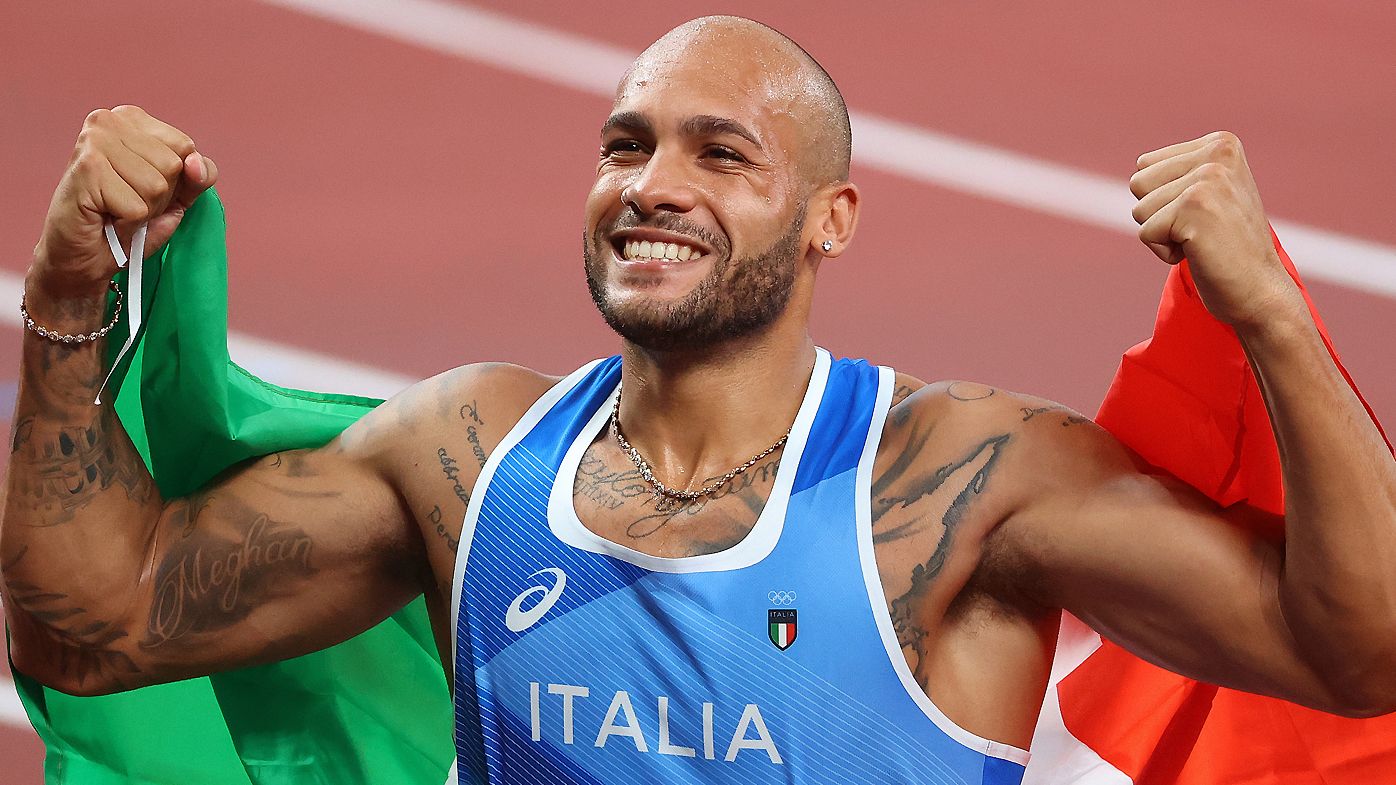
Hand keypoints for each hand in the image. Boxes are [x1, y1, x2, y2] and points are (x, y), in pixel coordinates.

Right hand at [32, 105, 217, 296]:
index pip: (186, 147)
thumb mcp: (176, 195)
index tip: (143, 187)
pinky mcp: (87, 169)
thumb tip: (196, 163)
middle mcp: (108, 120)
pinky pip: (137, 207)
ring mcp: (94, 141)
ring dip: (143, 210)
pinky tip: (106, 218)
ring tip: (116, 209)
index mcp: (131, 118)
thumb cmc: (125, 219)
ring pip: (156, 186)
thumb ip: (199, 175)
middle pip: (173, 165)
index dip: (175, 179)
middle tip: (126, 201)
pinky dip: (128, 224)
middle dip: (158, 196)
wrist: (81, 254)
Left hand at [1130, 131, 1301, 328]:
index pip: (1145, 166)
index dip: (1163, 199)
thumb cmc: (1228, 247)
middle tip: (1202, 230)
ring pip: (1139, 210)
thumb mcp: (1211, 193)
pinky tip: (1200, 253)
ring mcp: (1208, 180)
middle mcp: (1217, 154)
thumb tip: (1139, 164)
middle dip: (1159, 215)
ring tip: (1203, 240)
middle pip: (1138, 184)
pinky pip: (1145, 233)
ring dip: (1163, 235)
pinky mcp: (1195, 209)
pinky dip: (1165, 252)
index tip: (1203, 214)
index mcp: (1221, 143)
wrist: (1261, 290)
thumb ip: (1180, 172)